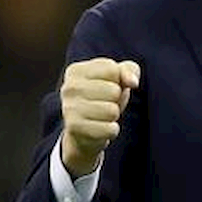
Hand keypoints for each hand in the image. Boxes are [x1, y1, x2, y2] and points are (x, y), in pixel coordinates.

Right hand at [60, 58, 140, 177]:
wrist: (83, 131)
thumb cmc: (103, 98)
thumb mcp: (118, 79)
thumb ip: (129, 70)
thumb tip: (133, 82)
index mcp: (77, 71)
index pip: (112, 70)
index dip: (119, 81)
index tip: (108, 86)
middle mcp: (69, 87)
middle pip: (114, 91)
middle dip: (116, 100)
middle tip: (104, 103)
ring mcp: (69, 107)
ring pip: (112, 111)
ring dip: (113, 115)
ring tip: (102, 115)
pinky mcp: (74, 127)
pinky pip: (110, 129)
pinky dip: (111, 130)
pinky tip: (100, 128)